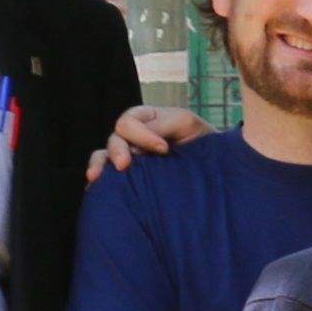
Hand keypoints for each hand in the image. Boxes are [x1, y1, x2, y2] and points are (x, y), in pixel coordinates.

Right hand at [87, 101, 206, 180]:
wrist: (215, 167)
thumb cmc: (202, 141)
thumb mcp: (186, 124)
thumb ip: (164, 125)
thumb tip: (141, 141)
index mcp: (145, 121)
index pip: (129, 122)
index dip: (142, 135)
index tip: (164, 149)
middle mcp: (133, 138)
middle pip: (114, 139)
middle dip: (117, 150)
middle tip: (124, 165)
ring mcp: (130, 159)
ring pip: (104, 157)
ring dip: (100, 165)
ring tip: (96, 177)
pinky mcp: (131, 180)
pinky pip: (108, 178)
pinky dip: (100, 182)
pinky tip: (95, 189)